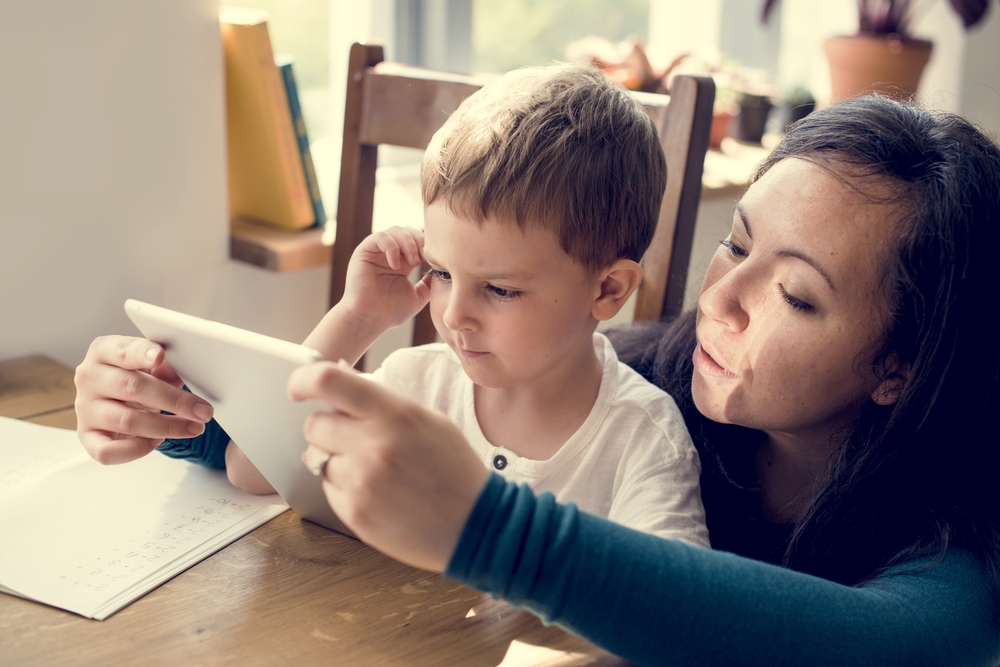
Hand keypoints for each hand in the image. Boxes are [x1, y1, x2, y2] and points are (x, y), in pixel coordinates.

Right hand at [75, 335, 214, 464]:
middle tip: (204, 411)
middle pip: (132, 387)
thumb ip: (166, 366)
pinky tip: (157, 441)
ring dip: (166, 427)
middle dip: (174, 401)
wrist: (118, 401)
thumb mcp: (154, 366)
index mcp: (104, 351)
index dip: (142, 352)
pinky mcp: (87, 436)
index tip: (160, 355)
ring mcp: (85, 408)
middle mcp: (90, 378)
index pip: (123, 350)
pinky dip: (136, 449)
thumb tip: (180, 369)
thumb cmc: (138, 378)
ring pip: (126, 421)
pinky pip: (107, 451)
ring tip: (193, 428)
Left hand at [290, 361, 488, 571]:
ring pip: (317, 459)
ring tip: (372, 471)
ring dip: (335, 461)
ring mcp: (362, 481)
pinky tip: (376, 493)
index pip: (328, 381)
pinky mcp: (355, 513)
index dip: (303, 379)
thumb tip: (338, 377)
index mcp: (395, 413)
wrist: (476, 524)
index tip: (297, 387)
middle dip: (326, 429)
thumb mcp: (427, 420)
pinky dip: (344, 489)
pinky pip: (328, 489)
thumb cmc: (454, 469)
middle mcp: (374, 445)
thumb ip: (382, 401)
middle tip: (351, 439)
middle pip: (315, 424)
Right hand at [341, 226, 430, 331]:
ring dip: (408, 243)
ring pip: (395, 230)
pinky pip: (380, 237)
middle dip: (419, 241)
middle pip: (408, 231)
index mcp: (403, 262)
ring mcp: (376, 251)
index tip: (434, 260)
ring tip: (413, 262)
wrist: (369, 320)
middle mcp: (389, 254)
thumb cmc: (390, 312)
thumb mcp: (418, 297)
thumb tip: (441, 272)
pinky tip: (396, 265)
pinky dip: (392, 247)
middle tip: (423, 259)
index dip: (427, 245)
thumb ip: (429, 284)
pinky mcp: (364, 251)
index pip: (417, 241)